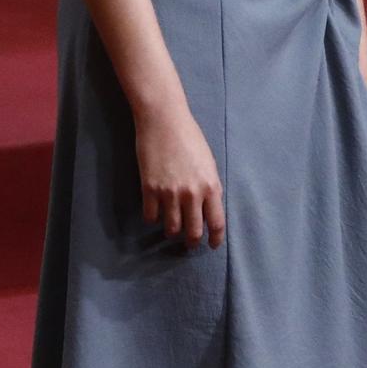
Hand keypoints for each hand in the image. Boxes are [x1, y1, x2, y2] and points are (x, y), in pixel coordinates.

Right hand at [134, 98, 225, 248]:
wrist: (165, 122)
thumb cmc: (190, 138)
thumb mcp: (208, 163)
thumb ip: (209, 186)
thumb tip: (207, 207)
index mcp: (211, 185)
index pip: (217, 222)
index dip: (215, 238)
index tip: (212, 245)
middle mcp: (192, 193)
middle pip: (193, 231)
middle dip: (192, 242)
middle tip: (189, 245)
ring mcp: (170, 193)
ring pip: (171, 228)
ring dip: (172, 231)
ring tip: (172, 229)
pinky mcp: (149, 190)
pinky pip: (150, 217)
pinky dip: (153, 219)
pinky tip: (155, 214)